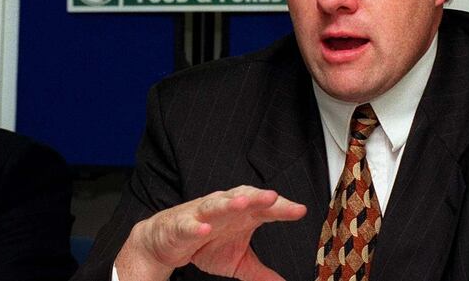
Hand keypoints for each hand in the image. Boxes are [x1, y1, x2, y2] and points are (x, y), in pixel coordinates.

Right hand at [114, 185, 306, 280]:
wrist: (167, 243)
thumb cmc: (206, 244)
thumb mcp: (237, 262)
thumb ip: (260, 272)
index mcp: (240, 215)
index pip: (264, 208)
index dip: (281, 208)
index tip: (300, 211)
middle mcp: (223, 209)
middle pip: (242, 198)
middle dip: (257, 197)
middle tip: (274, 198)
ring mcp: (201, 215)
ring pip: (216, 205)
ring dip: (229, 203)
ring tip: (243, 203)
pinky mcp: (181, 225)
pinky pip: (189, 224)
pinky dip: (197, 226)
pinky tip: (205, 229)